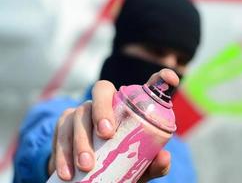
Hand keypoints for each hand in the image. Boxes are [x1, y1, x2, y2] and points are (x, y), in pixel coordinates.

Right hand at [48, 69, 178, 181]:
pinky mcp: (63, 126)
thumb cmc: (118, 164)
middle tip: (106, 134)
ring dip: (80, 138)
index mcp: (126, 110)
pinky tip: (67, 171)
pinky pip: (60, 132)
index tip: (171, 78)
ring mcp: (82, 112)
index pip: (142, 89)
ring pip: (78, 113)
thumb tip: (164, 157)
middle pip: (101, 89)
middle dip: (102, 109)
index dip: (159, 79)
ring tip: (87, 164)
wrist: (89, 176)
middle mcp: (104, 104)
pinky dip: (62, 152)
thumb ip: (152, 163)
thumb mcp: (136, 166)